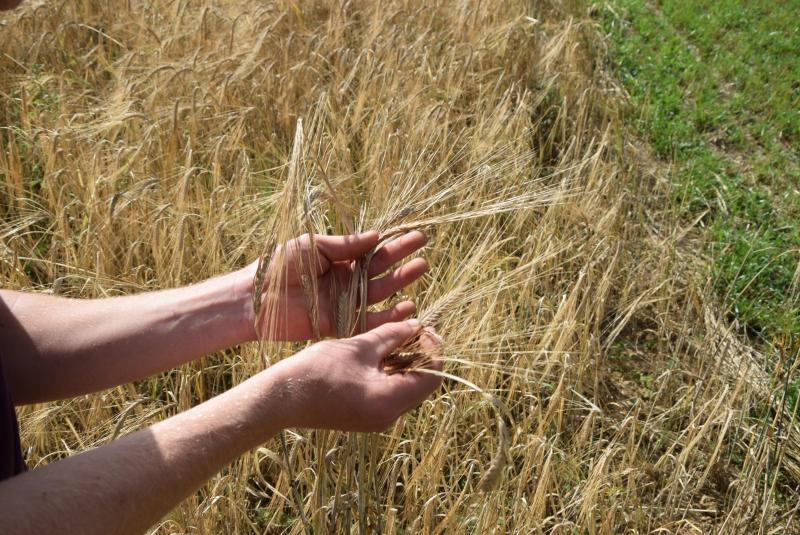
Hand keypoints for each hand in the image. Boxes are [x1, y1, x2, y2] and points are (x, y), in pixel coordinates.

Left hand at [242, 231, 427, 341]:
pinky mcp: (340, 325)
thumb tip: (376, 236)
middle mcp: (345, 282)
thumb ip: (345, 245)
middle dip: (402, 262)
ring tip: (420, 271)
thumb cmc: (278, 267)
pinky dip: (389, 316)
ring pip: (379, 294)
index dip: (394, 244)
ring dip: (400, 284)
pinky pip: (369, 321)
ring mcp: (344, 303)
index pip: (372, 251)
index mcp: (338, 261)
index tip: (417, 236)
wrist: (255, 299)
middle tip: (424, 254)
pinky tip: (408, 307)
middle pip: (380, 272)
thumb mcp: (313, 246)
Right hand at [269, 320, 442, 431]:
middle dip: (420, 356)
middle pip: (421, 385)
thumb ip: (391, 336)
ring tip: (395, 339)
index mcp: (390, 400)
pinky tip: (380, 355)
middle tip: (411, 330)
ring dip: (405, 364)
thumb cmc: (318, 370)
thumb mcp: (358, 347)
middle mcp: (388, 417)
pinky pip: (390, 395)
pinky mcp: (365, 417)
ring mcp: (376, 420)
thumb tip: (416, 326)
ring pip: (405, 390)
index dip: (433, 350)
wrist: (282, 399)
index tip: (424, 328)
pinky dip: (391, 375)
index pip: (431, 376)